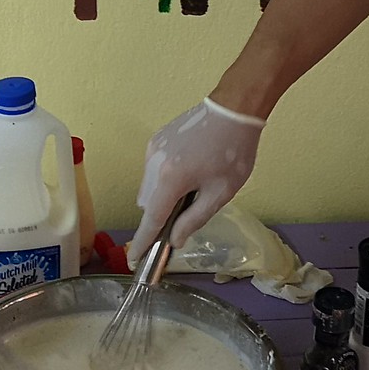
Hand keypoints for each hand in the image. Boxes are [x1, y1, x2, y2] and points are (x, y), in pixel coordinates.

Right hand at [131, 98, 264, 265]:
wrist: (234, 109)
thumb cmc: (233, 152)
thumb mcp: (220, 192)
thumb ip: (194, 219)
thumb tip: (175, 239)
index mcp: (171, 180)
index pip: (152, 220)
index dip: (143, 242)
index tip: (135, 259)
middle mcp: (154, 165)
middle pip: (148, 204)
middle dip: (161, 214)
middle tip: (188, 211)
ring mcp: (152, 150)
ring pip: (148, 187)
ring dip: (163, 196)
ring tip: (194, 185)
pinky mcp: (155, 140)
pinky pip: (153, 170)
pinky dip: (164, 178)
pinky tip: (189, 169)